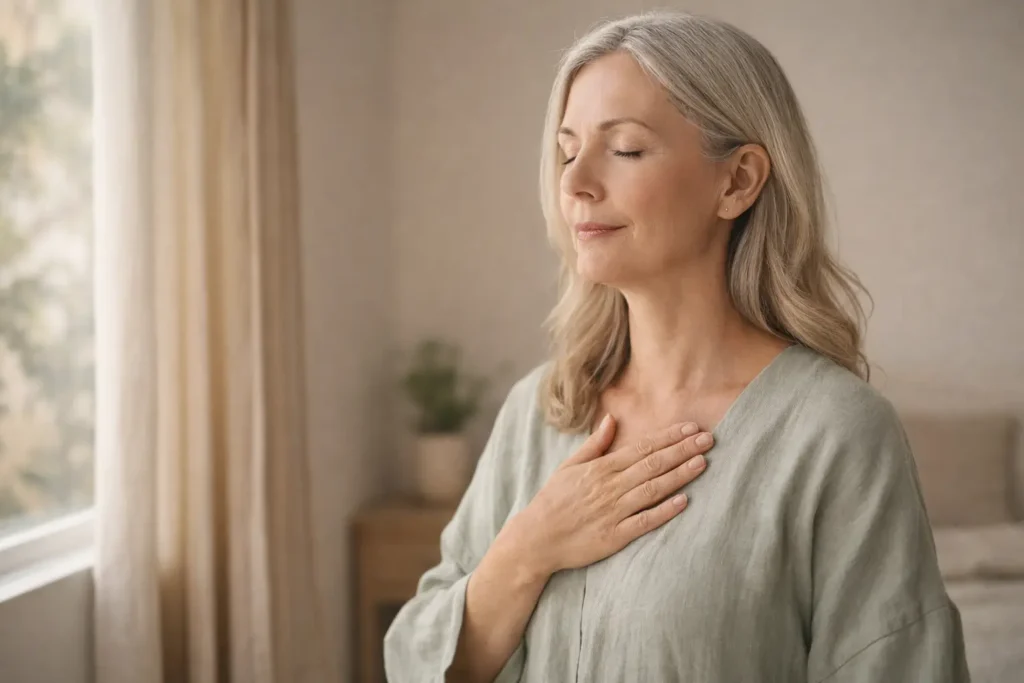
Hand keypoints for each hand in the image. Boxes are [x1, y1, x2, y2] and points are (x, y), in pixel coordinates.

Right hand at [509, 415, 712, 576]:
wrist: (536, 538)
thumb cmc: (553, 500)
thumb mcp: (569, 466)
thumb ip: (594, 444)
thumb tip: (612, 419)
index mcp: (601, 468)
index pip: (642, 448)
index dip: (669, 437)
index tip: (691, 427)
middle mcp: (610, 487)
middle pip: (653, 465)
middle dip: (682, 450)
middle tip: (709, 439)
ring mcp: (613, 512)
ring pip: (653, 489)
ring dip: (679, 475)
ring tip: (703, 462)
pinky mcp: (615, 536)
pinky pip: (644, 522)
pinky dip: (664, 511)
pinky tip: (684, 501)